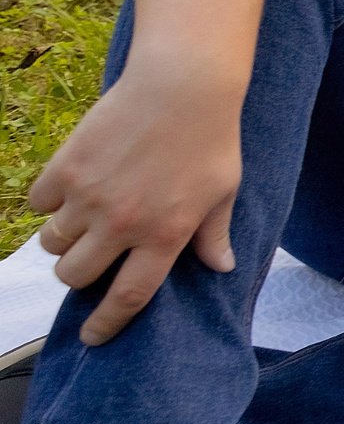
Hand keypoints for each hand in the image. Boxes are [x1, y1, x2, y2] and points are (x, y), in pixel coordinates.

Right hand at [26, 64, 244, 344]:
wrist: (182, 86)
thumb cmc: (211, 139)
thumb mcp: (224, 190)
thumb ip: (214, 234)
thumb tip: (221, 268)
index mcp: (164, 236)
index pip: (128, 298)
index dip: (107, 325)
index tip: (93, 337)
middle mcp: (123, 224)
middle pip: (76, 276)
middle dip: (78, 277)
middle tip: (90, 259)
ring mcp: (89, 197)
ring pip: (53, 244)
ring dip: (64, 241)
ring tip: (84, 221)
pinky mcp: (66, 169)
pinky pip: (40, 204)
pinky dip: (50, 203)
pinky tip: (72, 189)